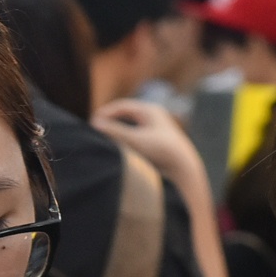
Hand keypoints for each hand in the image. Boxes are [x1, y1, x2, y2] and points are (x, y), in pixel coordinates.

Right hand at [92, 98, 210, 194]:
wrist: (184, 170)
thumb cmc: (161, 152)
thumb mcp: (135, 140)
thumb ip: (115, 131)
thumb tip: (95, 124)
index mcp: (150, 111)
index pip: (121, 106)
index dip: (105, 114)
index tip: (91, 124)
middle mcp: (154, 118)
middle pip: (126, 116)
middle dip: (110, 123)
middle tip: (94, 132)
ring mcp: (156, 131)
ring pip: (131, 128)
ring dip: (117, 134)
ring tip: (104, 142)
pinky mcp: (158, 144)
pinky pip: (136, 139)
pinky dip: (125, 142)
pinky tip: (119, 153)